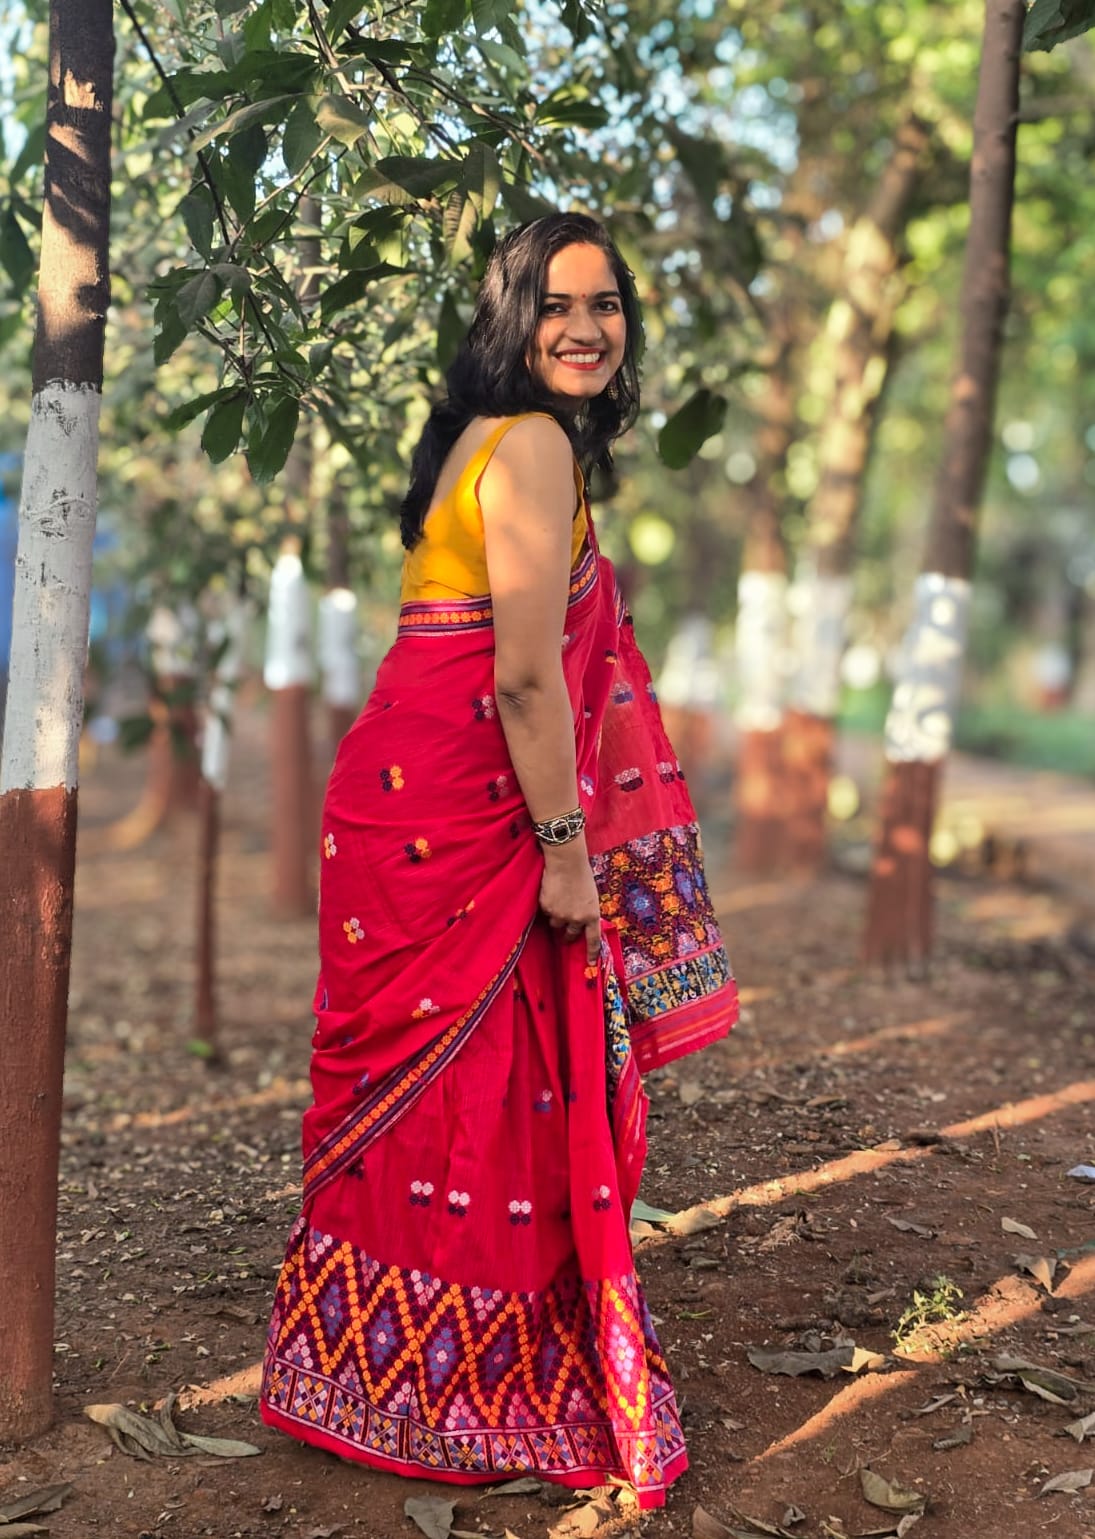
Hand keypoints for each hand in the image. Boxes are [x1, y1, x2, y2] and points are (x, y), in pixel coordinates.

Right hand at [538, 840, 601, 964]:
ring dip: (556, 916)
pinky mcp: (546, 909)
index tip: (591, 964)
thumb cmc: (581, 875)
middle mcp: (577, 919)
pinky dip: (547, 906)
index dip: (592, 953)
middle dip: (567, 934)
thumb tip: (580, 922)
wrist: (566, 862)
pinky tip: (550, 892)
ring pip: (555, 924)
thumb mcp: (590, 895)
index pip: (593, 940)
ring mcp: (560, 915)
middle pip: (570, 935)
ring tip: (558, 899)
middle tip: (565, 931)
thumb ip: (586, 910)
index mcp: (592, 915)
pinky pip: (545, 913)